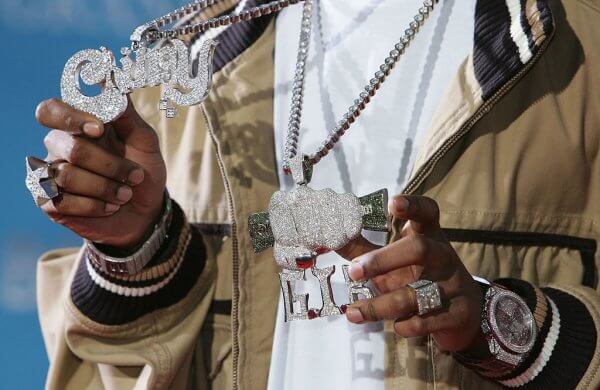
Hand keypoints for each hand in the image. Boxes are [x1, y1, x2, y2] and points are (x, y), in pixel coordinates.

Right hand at [35, 98, 165, 248]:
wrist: (145, 211)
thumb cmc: (143, 171)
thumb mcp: (144, 142)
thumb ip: (127, 114)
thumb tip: (112, 81)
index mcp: (77, 126)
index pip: (51, 110)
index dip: (71, 118)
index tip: (99, 129)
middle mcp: (59, 147)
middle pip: (70, 147)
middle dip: (109, 165)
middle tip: (135, 175)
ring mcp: (50, 174)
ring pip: (66, 176)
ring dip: (105, 188)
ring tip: (125, 194)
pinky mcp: (48, 202)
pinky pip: (61, 201)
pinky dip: (93, 206)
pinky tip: (109, 207)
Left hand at [338, 195, 483, 351]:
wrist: (465, 313)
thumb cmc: (420, 276)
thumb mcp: (396, 259)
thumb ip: (364, 250)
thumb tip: (331, 237)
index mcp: (429, 236)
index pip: (427, 213)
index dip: (413, 205)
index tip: (393, 203)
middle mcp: (443, 256)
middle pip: (419, 250)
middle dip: (383, 260)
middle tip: (353, 270)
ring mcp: (453, 285)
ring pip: (416, 294)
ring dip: (380, 305)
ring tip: (352, 312)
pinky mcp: (457, 314)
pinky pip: (426, 322)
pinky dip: (405, 325)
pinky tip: (394, 326)